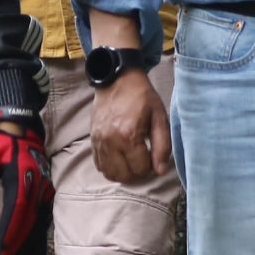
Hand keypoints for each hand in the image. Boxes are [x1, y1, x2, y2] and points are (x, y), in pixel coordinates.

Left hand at [0, 124, 52, 254]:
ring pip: (40, 218)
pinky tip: (35, 245)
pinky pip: (44, 213)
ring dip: (32, 240)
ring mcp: (45, 186)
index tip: (1, 248)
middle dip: (19, 240)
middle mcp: (37, 183)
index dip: (9, 230)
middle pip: (30, 217)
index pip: (17, 208)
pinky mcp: (47, 189)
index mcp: (20, 175)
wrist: (17, 125)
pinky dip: (40, 231)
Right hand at [92, 70, 172, 184]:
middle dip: (138, 173)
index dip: (151, 168)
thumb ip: (162, 145)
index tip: (154, 157)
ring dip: (123, 173)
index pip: (141, 169)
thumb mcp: (159, 117)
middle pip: (124, 175)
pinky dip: (110, 167)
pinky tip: (120, 159)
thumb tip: (160, 171)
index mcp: (129, 135)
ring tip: (132, 162)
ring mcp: (99, 141)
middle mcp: (110, 141)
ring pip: (110, 173)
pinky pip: (99, 165)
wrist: (116, 79)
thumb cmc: (141, 96)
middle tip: (144, 161)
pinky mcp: (92, 140)